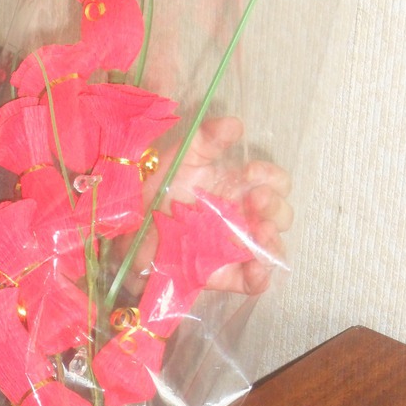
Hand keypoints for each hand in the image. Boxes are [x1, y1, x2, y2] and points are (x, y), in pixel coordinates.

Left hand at [148, 115, 292, 294]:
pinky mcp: (222, 274)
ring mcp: (234, 247)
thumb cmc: (155, 191)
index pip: (273, 183)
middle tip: (255, 199)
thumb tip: (236, 124)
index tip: (252, 171)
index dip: (271, 177)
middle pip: (279, 214)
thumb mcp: (179, 160)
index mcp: (236, 189)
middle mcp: (241, 218)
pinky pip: (252, 281)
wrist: (126, 228)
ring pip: (271, 247)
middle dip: (274, 205)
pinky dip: (261, 277)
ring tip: (261, 232)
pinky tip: (256, 268)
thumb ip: (206, 140)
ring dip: (273, 239)